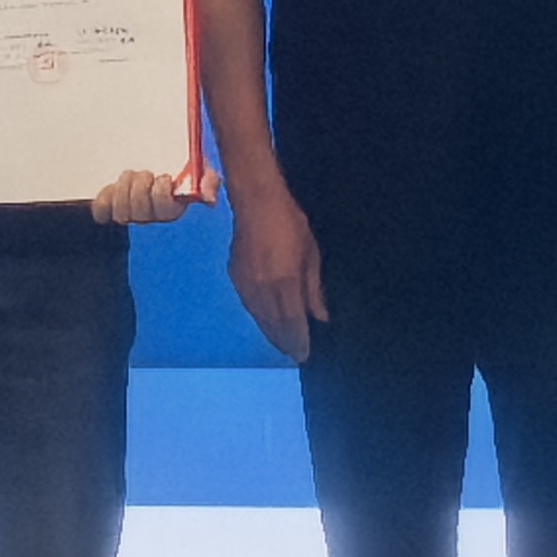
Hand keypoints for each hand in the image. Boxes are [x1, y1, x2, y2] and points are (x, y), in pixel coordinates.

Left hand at [92, 164, 223, 227]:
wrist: (153, 168)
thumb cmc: (179, 174)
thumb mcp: (201, 171)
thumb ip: (209, 182)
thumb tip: (209, 198)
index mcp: (173, 211)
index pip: (165, 210)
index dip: (161, 192)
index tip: (164, 178)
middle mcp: (151, 219)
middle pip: (140, 211)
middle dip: (141, 187)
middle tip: (146, 175)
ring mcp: (129, 216)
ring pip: (121, 211)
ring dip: (125, 188)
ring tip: (131, 177)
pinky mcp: (109, 210)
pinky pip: (101, 211)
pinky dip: (105, 197)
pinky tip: (113, 188)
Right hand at [227, 185, 327, 361]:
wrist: (256, 201)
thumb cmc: (291, 224)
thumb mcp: (312, 255)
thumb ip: (314, 289)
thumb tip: (320, 316)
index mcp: (284, 283)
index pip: (292, 323)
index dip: (298, 341)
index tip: (304, 356)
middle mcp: (262, 289)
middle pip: (272, 324)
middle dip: (284, 341)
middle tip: (294, 354)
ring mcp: (245, 283)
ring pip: (258, 316)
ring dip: (270, 331)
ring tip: (281, 342)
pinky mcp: (235, 275)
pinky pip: (248, 304)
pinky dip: (259, 316)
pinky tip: (265, 318)